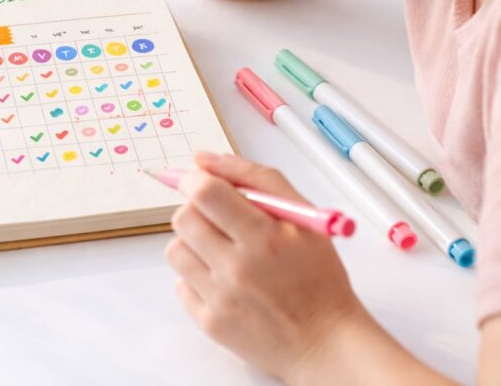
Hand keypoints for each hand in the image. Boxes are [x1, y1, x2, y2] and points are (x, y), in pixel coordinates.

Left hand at [165, 152, 362, 380]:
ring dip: (193, 244)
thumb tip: (203, 159)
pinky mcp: (210, 323)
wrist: (324, 341)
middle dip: (196, 211)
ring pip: (175, 250)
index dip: (194, 180)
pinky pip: (180, 284)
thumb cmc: (317, 276)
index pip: (205, 193)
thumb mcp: (301, 215)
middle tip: (220, 221)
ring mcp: (221, 298)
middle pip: (183, 218)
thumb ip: (253, 177)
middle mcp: (238, 268)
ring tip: (223, 252)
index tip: (198, 182)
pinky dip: (196, 278)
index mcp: (264, 236)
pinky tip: (224, 282)